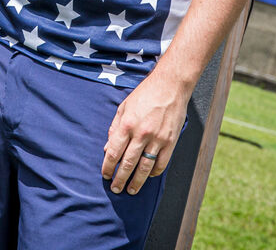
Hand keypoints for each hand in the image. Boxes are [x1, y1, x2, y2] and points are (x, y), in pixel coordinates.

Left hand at [100, 70, 189, 194]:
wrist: (170, 86)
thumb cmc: (144, 94)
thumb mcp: (123, 107)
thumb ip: (114, 128)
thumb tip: (107, 148)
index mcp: (127, 124)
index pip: (114, 152)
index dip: (108, 166)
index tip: (105, 175)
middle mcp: (141, 133)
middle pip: (128, 163)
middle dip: (120, 178)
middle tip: (115, 188)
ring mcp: (157, 138)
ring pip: (145, 167)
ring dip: (137, 181)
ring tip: (131, 190)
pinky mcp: (170, 141)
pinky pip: (161, 162)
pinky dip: (154, 172)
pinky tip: (148, 176)